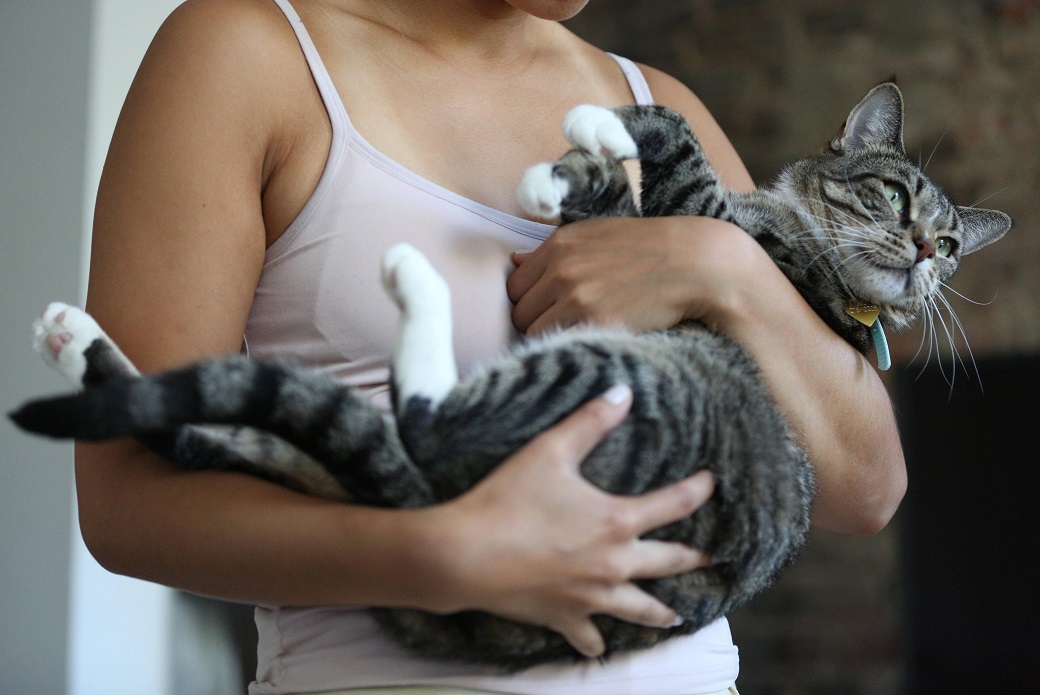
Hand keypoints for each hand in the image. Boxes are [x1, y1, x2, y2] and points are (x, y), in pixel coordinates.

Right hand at [423, 384, 714, 657]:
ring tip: (675, 616)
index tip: (712, 482)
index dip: (697, 490)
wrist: (465, 556)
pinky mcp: (562, 618)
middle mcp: (614, 564)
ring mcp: (590, 598)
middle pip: (668, 563)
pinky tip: (599, 646)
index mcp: (616, 522)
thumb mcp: (550, 450)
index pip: (674, 504)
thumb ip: (590, 421)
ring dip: (661, 612)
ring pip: (639, 609)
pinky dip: (596, 642)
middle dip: (694, 558)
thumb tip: (623, 392)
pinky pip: (588, 637)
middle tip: (713, 557)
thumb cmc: (507, 500)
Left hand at [507, 215, 759, 334]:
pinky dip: (568, 349)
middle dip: (536, 322)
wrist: (696, 262)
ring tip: (577, 336)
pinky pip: (560, 346)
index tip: (549, 308)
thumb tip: (512, 261)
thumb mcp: (597, 234)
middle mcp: (562, 268)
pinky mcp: (597, 323)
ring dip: (551, 339)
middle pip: (520, 312)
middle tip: (564, 327)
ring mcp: (577, 297)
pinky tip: (588, 344)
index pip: (515, 285)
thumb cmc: (649, 248)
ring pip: (534, 333)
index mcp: (559, 244)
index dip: (530, 300)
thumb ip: (553, 249)